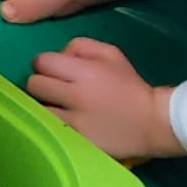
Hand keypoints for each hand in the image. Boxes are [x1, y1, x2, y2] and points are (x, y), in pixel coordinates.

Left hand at [26, 38, 181, 160]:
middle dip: (41, 83)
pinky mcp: (74, 140)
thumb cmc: (129, 86)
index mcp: (85, 72)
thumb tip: (57, 55)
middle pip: (34, 84)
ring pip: (36, 108)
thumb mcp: (111, 54)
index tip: (54, 70)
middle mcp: (75, 96)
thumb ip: (80, 46)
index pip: (41, 61)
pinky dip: (51, 123)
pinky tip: (62, 121)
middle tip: (55, 88)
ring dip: (44, 105)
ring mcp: (73, 121)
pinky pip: (48, 127)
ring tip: (58, 106)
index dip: (45, 64)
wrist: (152, 123)